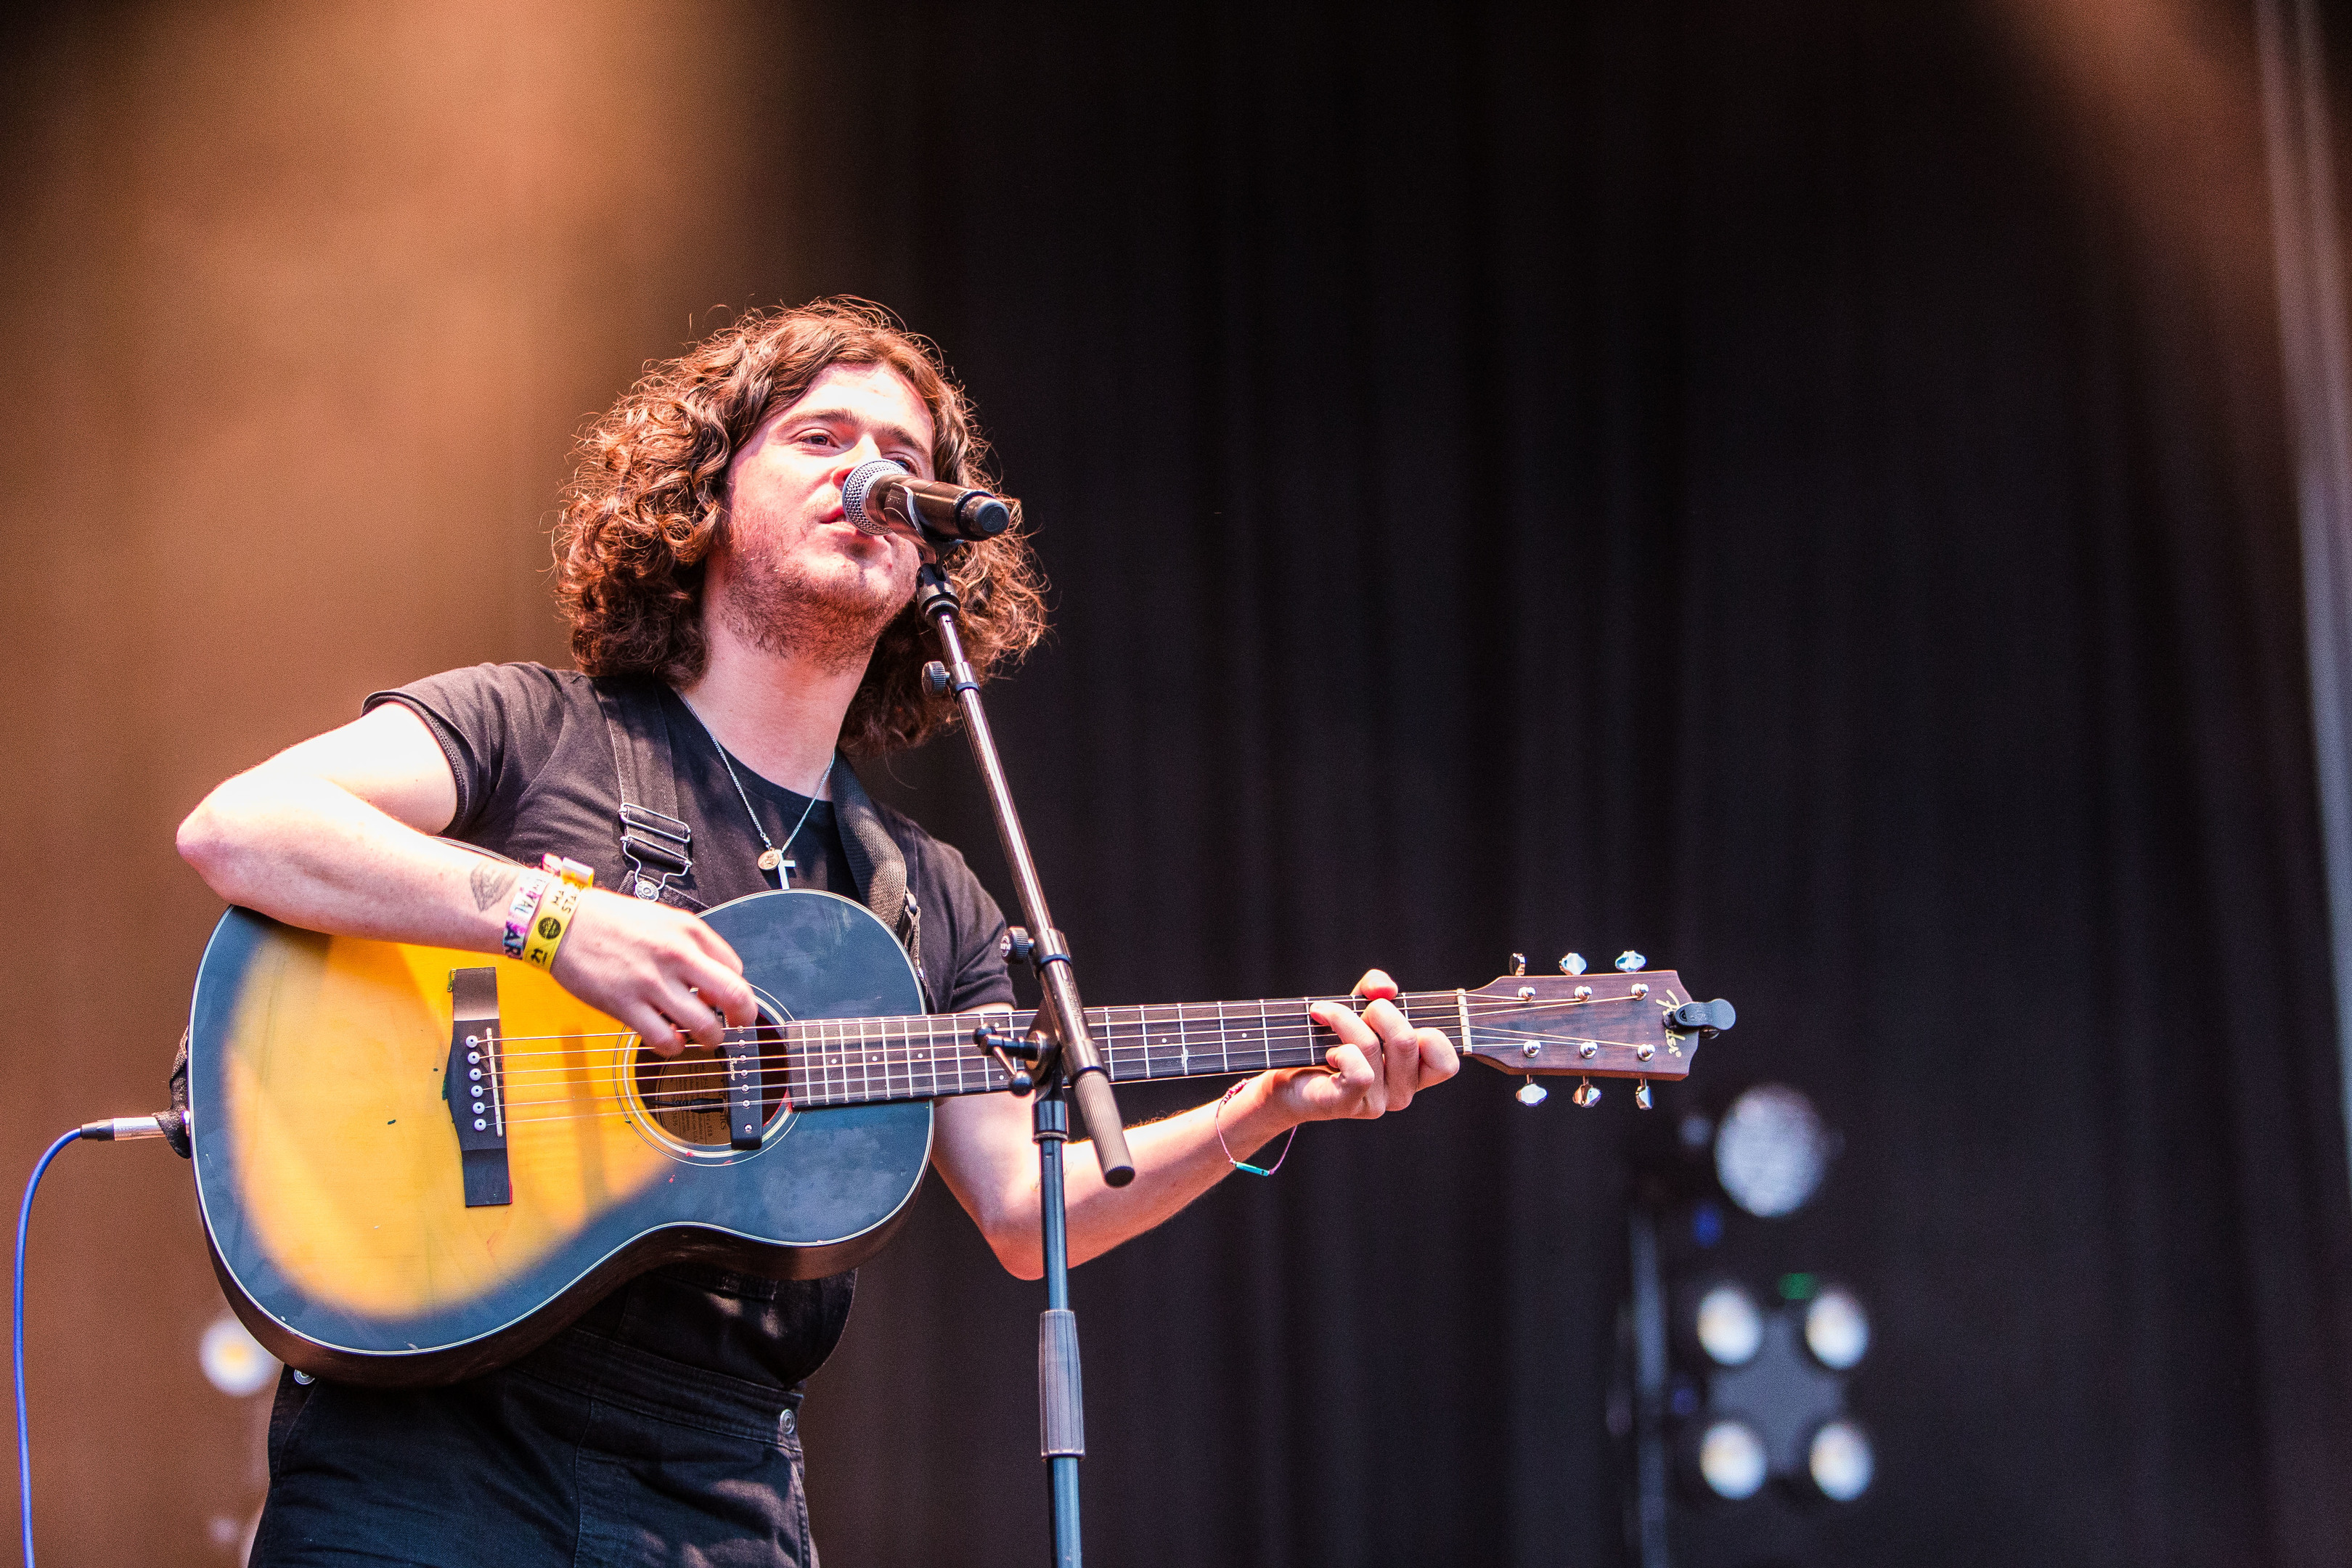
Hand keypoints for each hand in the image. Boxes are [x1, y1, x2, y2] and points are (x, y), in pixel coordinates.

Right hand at [546, 888, 757, 1054]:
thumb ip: (694, 945)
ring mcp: (651, 983)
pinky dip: (674, 1047)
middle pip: (733, 996)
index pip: (735, 970)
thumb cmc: (611, 921)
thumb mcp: (663, 919)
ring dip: (710, 1039)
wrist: (561, 922)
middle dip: (743, 1018)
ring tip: (703, 1037)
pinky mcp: (625, 1005)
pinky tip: (670, 1040)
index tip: (728, 1000)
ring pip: (703, 1026)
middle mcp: (675, 956)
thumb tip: (718, 978)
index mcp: (688, 932)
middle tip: (737, 1025)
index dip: (735, 989)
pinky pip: (664, 1040)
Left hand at [1266, 968, 1458, 1122]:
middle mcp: (1400, 1093)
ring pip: (1372, 1046)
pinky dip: (1340, 1047)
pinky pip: (1359, 1071)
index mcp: (1413, 1074)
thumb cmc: (1329, 1040)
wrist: (1288, 1077)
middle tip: (1358, 1011)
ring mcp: (1376, 1103)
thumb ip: (1377, 988)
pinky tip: (1328, 1051)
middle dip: (1378, 1010)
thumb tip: (1386, 989)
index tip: (1399, 1024)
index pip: (1447, 1063)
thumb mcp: (1358, 1006)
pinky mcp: (1347, 1105)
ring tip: (1326, 1017)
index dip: (1431, 1035)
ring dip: (1344, 1019)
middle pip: (1407, 1039)